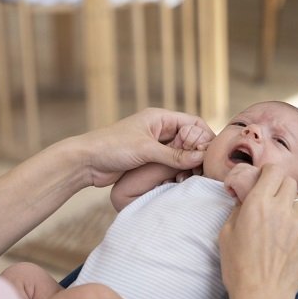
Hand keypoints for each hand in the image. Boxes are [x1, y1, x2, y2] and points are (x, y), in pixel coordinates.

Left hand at [75, 108, 214, 187]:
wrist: (85, 162)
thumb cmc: (111, 147)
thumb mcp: (145, 150)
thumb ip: (174, 155)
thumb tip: (201, 157)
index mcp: (159, 118)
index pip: (193, 122)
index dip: (205, 137)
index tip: (211, 154)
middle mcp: (158, 129)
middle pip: (189, 139)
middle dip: (197, 153)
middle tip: (203, 169)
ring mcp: (153, 145)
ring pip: (180, 154)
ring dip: (187, 164)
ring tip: (190, 177)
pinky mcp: (147, 160)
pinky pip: (169, 164)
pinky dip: (176, 171)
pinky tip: (179, 180)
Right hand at [219, 164, 297, 298]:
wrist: (263, 295)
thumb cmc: (238, 266)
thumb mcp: (225, 233)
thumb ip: (238, 209)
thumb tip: (245, 198)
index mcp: (258, 203)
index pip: (273, 171)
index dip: (268, 172)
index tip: (263, 179)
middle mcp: (281, 209)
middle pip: (290, 182)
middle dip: (279, 187)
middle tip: (269, 200)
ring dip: (288, 208)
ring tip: (278, 226)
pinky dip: (296, 229)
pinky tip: (285, 245)